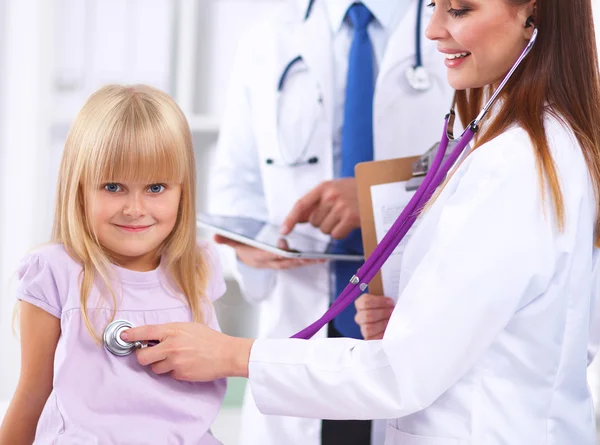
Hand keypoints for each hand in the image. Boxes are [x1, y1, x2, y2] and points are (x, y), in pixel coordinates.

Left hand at [123, 322, 254, 381]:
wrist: (226, 354)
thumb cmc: (210, 339)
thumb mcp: (189, 327)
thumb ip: (170, 331)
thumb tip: (153, 336)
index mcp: (173, 330)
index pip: (145, 332)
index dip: (131, 335)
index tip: (123, 336)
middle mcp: (171, 346)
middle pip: (142, 357)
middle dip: (144, 357)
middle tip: (150, 354)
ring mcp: (175, 362)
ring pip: (154, 368)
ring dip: (160, 365)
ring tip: (175, 358)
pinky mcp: (180, 374)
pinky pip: (168, 375)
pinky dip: (173, 371)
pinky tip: (185, 364)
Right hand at [214, 235, 322, 269]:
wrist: (248, 257)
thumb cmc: (244, 246)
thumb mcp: (234, 242)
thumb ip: (226, 239)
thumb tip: (214, 236)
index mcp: (259, 256)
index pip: (268, 255)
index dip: (276, 252)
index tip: (285, 247)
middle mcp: (270, 262)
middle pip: (285, 262)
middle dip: (297, 260)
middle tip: (310, 257)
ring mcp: (279, 263)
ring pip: (294, 264)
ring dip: (307, 262)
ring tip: (321, 258)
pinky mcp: (286, 262)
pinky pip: (298, 262)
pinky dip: (309, 261)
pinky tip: (321, 258)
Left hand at [281, 178, 360, 239]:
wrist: (378, 189)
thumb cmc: (355, 191)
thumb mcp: (333, 190)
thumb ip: (314, 203)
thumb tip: (297, 218)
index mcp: (324, 187)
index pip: (301, 204)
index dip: (290, 219)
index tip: (284, 230)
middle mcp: (331, 195)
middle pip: (313, 221)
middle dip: (322, 221)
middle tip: (336, 213)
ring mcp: (341, 206)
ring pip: (324, 230)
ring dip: (333, 227)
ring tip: (344, 216)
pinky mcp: (351, 217)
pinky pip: (336, 235)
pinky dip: (341, 233)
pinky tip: (349, 223)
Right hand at [354, 294, 394, 339]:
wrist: (390, 320)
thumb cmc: (388, 309)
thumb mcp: (386, 302)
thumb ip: (387, 301)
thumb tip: (392, 303)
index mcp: (361, 304)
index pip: (365, 302)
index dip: (379, 302)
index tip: (390, 302)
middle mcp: (360, 317)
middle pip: (366, 315)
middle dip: (382, 313)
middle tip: (392, 312)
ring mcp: (363, 328)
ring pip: (368, 328)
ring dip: (382, 324)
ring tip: (390, 322)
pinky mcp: (368, 339)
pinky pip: (372, 339)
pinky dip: (381, 334)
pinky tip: (388, 330)